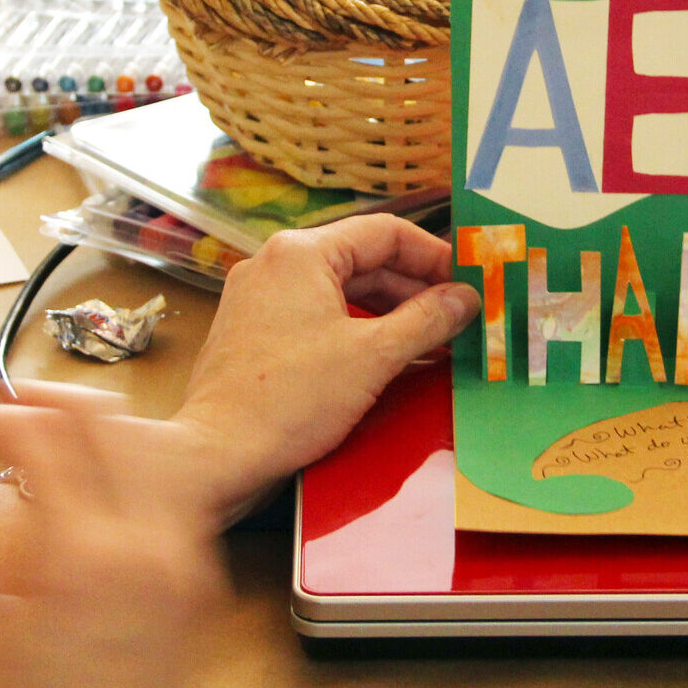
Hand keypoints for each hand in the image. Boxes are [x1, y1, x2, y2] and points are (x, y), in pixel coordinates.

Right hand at [0, 384, 224, 687]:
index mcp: (80, 553)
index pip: (36, 429)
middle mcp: (148, 545)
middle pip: (105, 412)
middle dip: (43, 397)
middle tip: (4, 412)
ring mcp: (186, 560)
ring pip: (146, 447)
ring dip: (90, 435)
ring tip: (43, 453)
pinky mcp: (202, 582)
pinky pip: (169, 498)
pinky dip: (125, 481)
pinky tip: (84, 506)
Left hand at [168, 214, 478, 521]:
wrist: (218, 454)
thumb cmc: (291, 400)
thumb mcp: (373, 356)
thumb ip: (427, 320)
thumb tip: (466, 298)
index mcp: (301, 252)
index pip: (385, 233)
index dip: (435, 256)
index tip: (470, 281)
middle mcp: (275, 264)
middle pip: (362, 261)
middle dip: (415, 290)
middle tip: (459, 318)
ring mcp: (258, 298)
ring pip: (340, 291)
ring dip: (389, 314)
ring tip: (432, 342)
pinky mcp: (252, 332)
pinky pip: (316, 316)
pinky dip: (355, 331)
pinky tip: (387, 359)